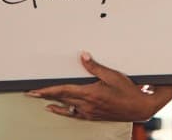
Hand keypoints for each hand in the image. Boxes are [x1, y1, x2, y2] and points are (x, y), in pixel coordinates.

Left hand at [26, 52, 171, 121]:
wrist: (139, 107)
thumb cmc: (128, 91)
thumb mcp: (112, 75)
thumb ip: (95, 66)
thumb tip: (83, 56)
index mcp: (90, 93)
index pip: (63, 91)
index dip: (47, 90)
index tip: (35, 90)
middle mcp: (87, 105)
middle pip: (61, 99)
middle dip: (45, 96)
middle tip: (31, 93)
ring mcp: (90, 112)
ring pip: (66, 107)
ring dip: (52, 103)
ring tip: (40, 100)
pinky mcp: (93, 116)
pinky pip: (74, 115)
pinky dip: (63, 112)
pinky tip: (57, 109)